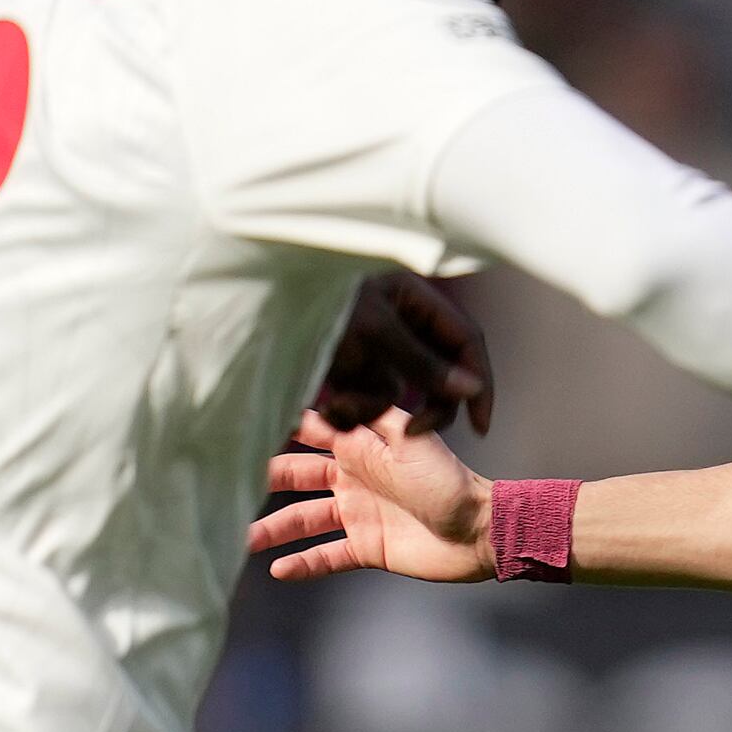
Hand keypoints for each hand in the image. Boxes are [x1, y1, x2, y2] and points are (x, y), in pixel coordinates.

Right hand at [254, 410, 492, 581]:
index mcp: (360, 446)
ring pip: (302, 519)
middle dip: (262, 478)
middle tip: (222, 483)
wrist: (481, 530)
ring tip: (239, 539)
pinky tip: (276, 570)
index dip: (277, 427)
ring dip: (272, 528)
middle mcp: (352, 477)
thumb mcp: (405, 440)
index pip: (310, 432)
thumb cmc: (448, 478)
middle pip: (295, 475)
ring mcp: (356, 514)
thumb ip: (362, 422)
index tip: (240, 423)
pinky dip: (303, 563)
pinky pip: (326, 555)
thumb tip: (318, 399)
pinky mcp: (366, 548)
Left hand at [313, 269, 489, 437]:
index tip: (480, 424)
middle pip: (440, 372)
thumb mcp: (373, 331)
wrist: (251, 310)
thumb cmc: (314, 302)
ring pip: (400, 392)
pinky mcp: (349, 368)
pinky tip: (326, 405)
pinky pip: (369, 399)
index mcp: (414, 298)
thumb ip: (423, 363)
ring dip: (374, 407)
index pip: (465, 341)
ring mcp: (374, 346)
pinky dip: (352, 408)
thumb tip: (470, 389)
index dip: (478, 380)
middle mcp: (400, 320)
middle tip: (415, 433)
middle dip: (425, 404)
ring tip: (338, 405)